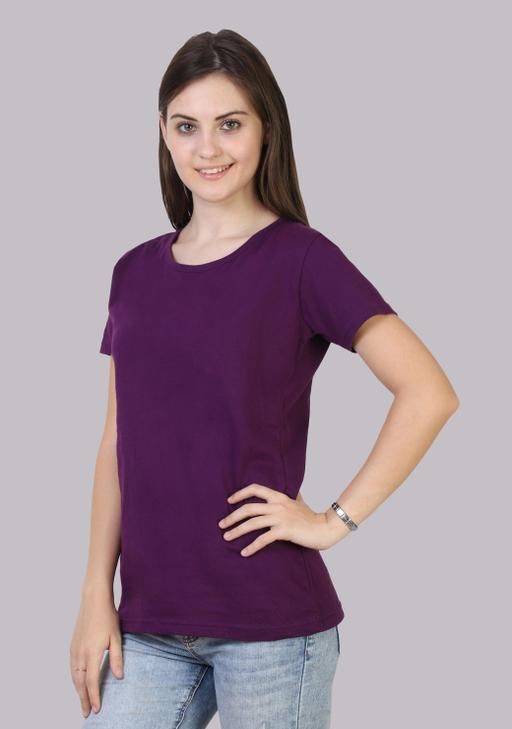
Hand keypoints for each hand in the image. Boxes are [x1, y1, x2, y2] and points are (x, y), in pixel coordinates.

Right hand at [69, 591, 123, 717]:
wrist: (94, 600)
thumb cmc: (108, 617)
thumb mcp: (116, 637)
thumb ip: (117, 658)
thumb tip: (118, 677)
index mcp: (92, 653)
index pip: (92, 682)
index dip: (94, 697)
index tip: (97, 709)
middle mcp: (80, 653)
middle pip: (80, 683)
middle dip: (83, 699)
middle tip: (87, 713)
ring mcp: (75, 649)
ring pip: (74, 676)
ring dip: (78, 690)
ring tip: (83, 701)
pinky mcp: (73, 645)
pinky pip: (72, 667)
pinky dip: (75, 679)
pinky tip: (79, 682)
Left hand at [218, 482, 343, 555]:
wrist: (324, 528)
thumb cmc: (311, 517)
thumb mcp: (298, 502)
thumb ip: (289, 497)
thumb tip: (289, 492)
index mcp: (279, 496)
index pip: (255, 489)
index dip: (240, 493)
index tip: (229, 500)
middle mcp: (277, 505)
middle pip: (248, 508)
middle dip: (232, 516)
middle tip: (221, 524)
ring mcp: (280, 518)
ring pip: (252, 523)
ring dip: (237, 530)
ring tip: (227, 537)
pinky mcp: (284, 531)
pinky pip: (263, 539)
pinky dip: (252, 546)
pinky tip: (244, 552)